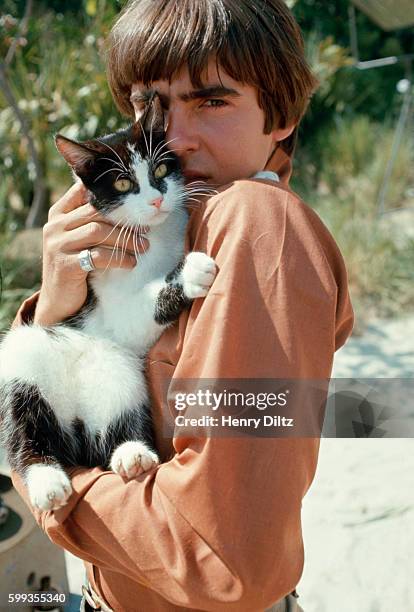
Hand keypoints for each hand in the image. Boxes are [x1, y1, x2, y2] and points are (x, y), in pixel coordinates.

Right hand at [34, 182, 148, 325]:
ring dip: (125, 239)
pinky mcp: (65, 265)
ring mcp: (57, 245)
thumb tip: (132, 210)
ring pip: (97, 231)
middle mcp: (55, 227)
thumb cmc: (77, 267)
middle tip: (145, 230)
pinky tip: (131, 263)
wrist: (58, 301)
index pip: (82, 192)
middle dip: (123, 220)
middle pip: (95, 212)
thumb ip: (93, 222)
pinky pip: (98, 256)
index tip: (134, 203)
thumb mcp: (81, 240)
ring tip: (142, 247)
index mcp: (58, 215)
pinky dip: (118, 258)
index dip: (109, 195)